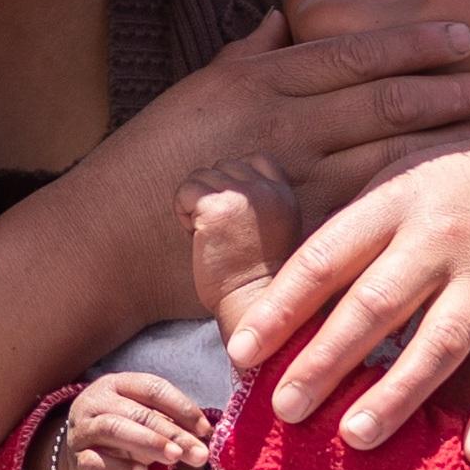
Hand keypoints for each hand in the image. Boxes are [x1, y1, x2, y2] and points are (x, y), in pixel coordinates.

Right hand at [46, 370, 215, 469]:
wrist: (82, 462)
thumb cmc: (122, 437)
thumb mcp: (145, 423)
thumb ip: (170, 424)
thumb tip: (204, 435)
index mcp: (116, 384)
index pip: (151, 387)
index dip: (181, 406)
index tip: (205, 429)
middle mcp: (95, 401)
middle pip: (136, 411)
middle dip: (172, 431)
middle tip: (198, 451)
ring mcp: (82, 430)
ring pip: (113, 429)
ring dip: (149, 442)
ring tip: (175, 457)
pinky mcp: (77, 460)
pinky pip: (97, 461)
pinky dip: (120, 467)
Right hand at [60, 12, 469, 339]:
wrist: (103, 236)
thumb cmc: (149, 164)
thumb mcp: (197, 90)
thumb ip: (245, 55)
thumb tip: (279, 19)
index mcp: (259, 78)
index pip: (354, 54)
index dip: (414, 45)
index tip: (464, 39)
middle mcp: (276, 119)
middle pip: (381, 99)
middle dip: (446, 92)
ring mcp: (283, 174)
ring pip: (381, 151)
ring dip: (440, 142)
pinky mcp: (284, 228)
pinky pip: (358, 207)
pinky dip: (405, 197)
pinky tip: (444, 192)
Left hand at [181, 164, 295, 343]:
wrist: (251, 309)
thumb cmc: (255, 283)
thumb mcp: (273, 233)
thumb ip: (262, 205)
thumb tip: (225, 187)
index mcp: (286, 196)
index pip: (257, 160)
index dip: (236, 183)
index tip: (233, 216)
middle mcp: (268, 191)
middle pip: (224, 166)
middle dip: (214, 194)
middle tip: (218, 232)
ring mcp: (243, 196)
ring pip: (202, 176)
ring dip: (196, 203)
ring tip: (208, 236)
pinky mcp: (216, 208)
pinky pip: (186, 191)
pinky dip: (183, 211)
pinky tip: (196, 237)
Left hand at [231, 119, 469, 462]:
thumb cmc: (455, 192)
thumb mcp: (398, 186)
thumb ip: (347, 236)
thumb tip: (275, 298)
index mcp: (394, 205)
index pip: (325, 259)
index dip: (281, 308)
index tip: (242, 354)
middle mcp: (440, 240)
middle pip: (375, 306)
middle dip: (326, 361)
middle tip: (284, 409)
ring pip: (439, 343)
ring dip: (398, 394)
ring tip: (357, 437)